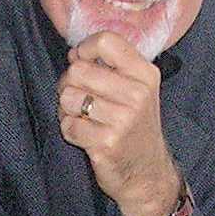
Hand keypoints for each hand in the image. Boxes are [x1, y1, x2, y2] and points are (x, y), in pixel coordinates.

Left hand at [58, 34, 182, 215]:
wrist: (147, 174)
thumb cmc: (135, 127)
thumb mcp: (138, 90)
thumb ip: (112, 67)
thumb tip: (73, 54)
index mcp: (146, 74)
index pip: (106, 41)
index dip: (83, 50)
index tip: (82, 63)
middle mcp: (137, 94)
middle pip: (78, 70)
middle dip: (68, 83)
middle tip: (78, 97)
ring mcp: (123, 120)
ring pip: (68, 97)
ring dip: (67, 109)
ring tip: (82, 117)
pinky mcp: (106, 143)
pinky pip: (68, 125)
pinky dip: (69, 130)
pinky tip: (84, 135)